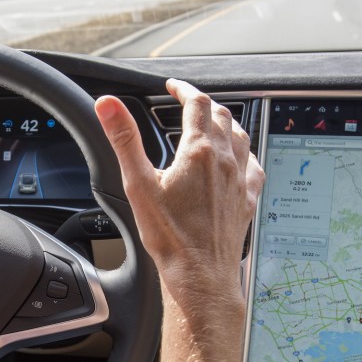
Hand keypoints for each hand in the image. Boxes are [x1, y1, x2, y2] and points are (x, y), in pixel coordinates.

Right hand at [95, 79, 263, 304]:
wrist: (200, 275)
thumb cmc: (170, 237)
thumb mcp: (137, 184)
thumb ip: (124, 139)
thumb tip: (108, 105)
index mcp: (199, 151)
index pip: (196, 102)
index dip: (183, 89)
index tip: (173, 87)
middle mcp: (225, 160)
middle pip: (221, 115)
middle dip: (203, 104)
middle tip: (188, 103)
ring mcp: (239, 180)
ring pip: (241, 136)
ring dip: (226, 123)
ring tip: (213, 123)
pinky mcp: (247, 200)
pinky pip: (253, 165)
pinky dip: (245, 153)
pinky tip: (240, 159)